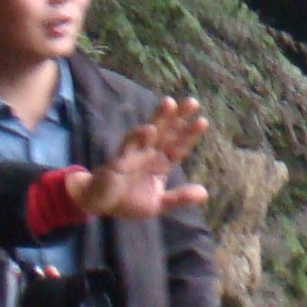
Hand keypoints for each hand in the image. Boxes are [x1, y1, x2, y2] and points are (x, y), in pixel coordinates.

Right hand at [66, 97, 210, 220]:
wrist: (100, 203)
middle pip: (167, 132)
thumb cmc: (129, 201)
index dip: (190, 135)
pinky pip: (129, 145)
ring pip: (149, 131)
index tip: (203, 122)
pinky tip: (150, 129)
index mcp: (161, 163)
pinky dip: (139, 136)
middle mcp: (150, 154)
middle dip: (179, 117)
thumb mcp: (158, 203)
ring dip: (159, 118)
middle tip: (193, 102)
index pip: (179, 146)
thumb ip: (180, 197)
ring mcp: (135, 153)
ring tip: (170, 103)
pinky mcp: (119, 159)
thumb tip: (205, 194)